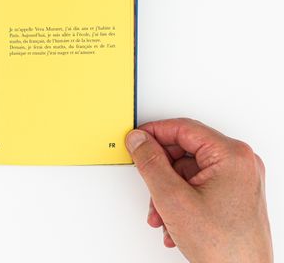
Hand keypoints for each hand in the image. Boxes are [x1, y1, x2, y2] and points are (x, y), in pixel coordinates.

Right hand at [126, 118, 271, 262]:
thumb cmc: (224, 246)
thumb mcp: (172, 198)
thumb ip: (150, 163)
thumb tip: (139, 140)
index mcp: (231, 155)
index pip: (183, 129)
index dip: (154, 133)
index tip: (135, 140)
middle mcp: (240, 163)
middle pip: (184, 151)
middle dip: (160, 172)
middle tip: (146, 182)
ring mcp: (238, 180)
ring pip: (188, 172)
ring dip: (167, 191)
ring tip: (161, 213)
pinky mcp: (234, 196)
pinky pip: (198, 186)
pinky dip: (181, 199)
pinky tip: (174, 220)